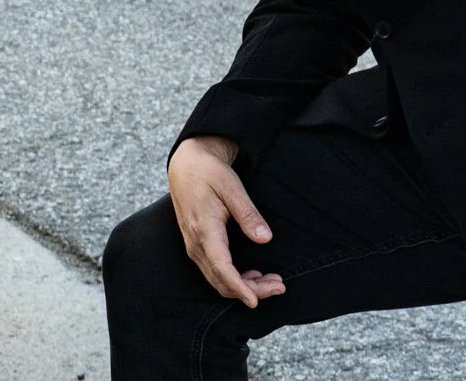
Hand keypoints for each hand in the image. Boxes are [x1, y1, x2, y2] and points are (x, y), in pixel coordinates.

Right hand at [167, 136, 286, 308]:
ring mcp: (194, 246)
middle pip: (221, 280)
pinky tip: (253, 275)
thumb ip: (248, 214)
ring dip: (244, 286)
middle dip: (251, 290)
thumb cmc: (209, 172)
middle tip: (280, 286)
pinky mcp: (197, 245)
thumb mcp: (232, 187)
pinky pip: (214, 271)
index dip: (239, 287)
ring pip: (217, 279)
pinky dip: (234, 279)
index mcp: (204, 229)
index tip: (255, 301)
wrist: (186, 164)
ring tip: (272, 282)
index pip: (221, 268)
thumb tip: (265, 238)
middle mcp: (196, 242)